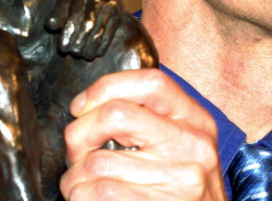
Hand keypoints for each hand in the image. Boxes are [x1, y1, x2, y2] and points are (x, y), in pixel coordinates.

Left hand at [46, 0, 125, 60]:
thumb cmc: (79, 0)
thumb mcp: (66, 2)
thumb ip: (57, 13)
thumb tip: (50, 25)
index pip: (74, 18)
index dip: (68, 35)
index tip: (62, 48)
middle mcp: (97, 0)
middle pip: (88, 26)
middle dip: (79, 43)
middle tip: (73, 53)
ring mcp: (109, 8)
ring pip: (99, 32)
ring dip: (90, 48)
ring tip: (83, 55)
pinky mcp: (118, 16)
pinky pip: (110, 35)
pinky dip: (102, 46)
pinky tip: (95, 53)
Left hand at [60, 69, 226, 200]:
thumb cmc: (187, 193)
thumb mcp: (185, 147)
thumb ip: (152, 121)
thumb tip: (92, 106)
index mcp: (196, 121)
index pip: (150, 83)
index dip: (105, 88)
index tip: (82, 106)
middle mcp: (191, 146)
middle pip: (115, 115)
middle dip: (80, 133)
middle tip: (76, 150)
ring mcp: (178, 179)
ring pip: (97, 162)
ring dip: (75, 175)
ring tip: (79, 182)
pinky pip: (99, 192)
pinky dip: (81, 195)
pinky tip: (88, 197)